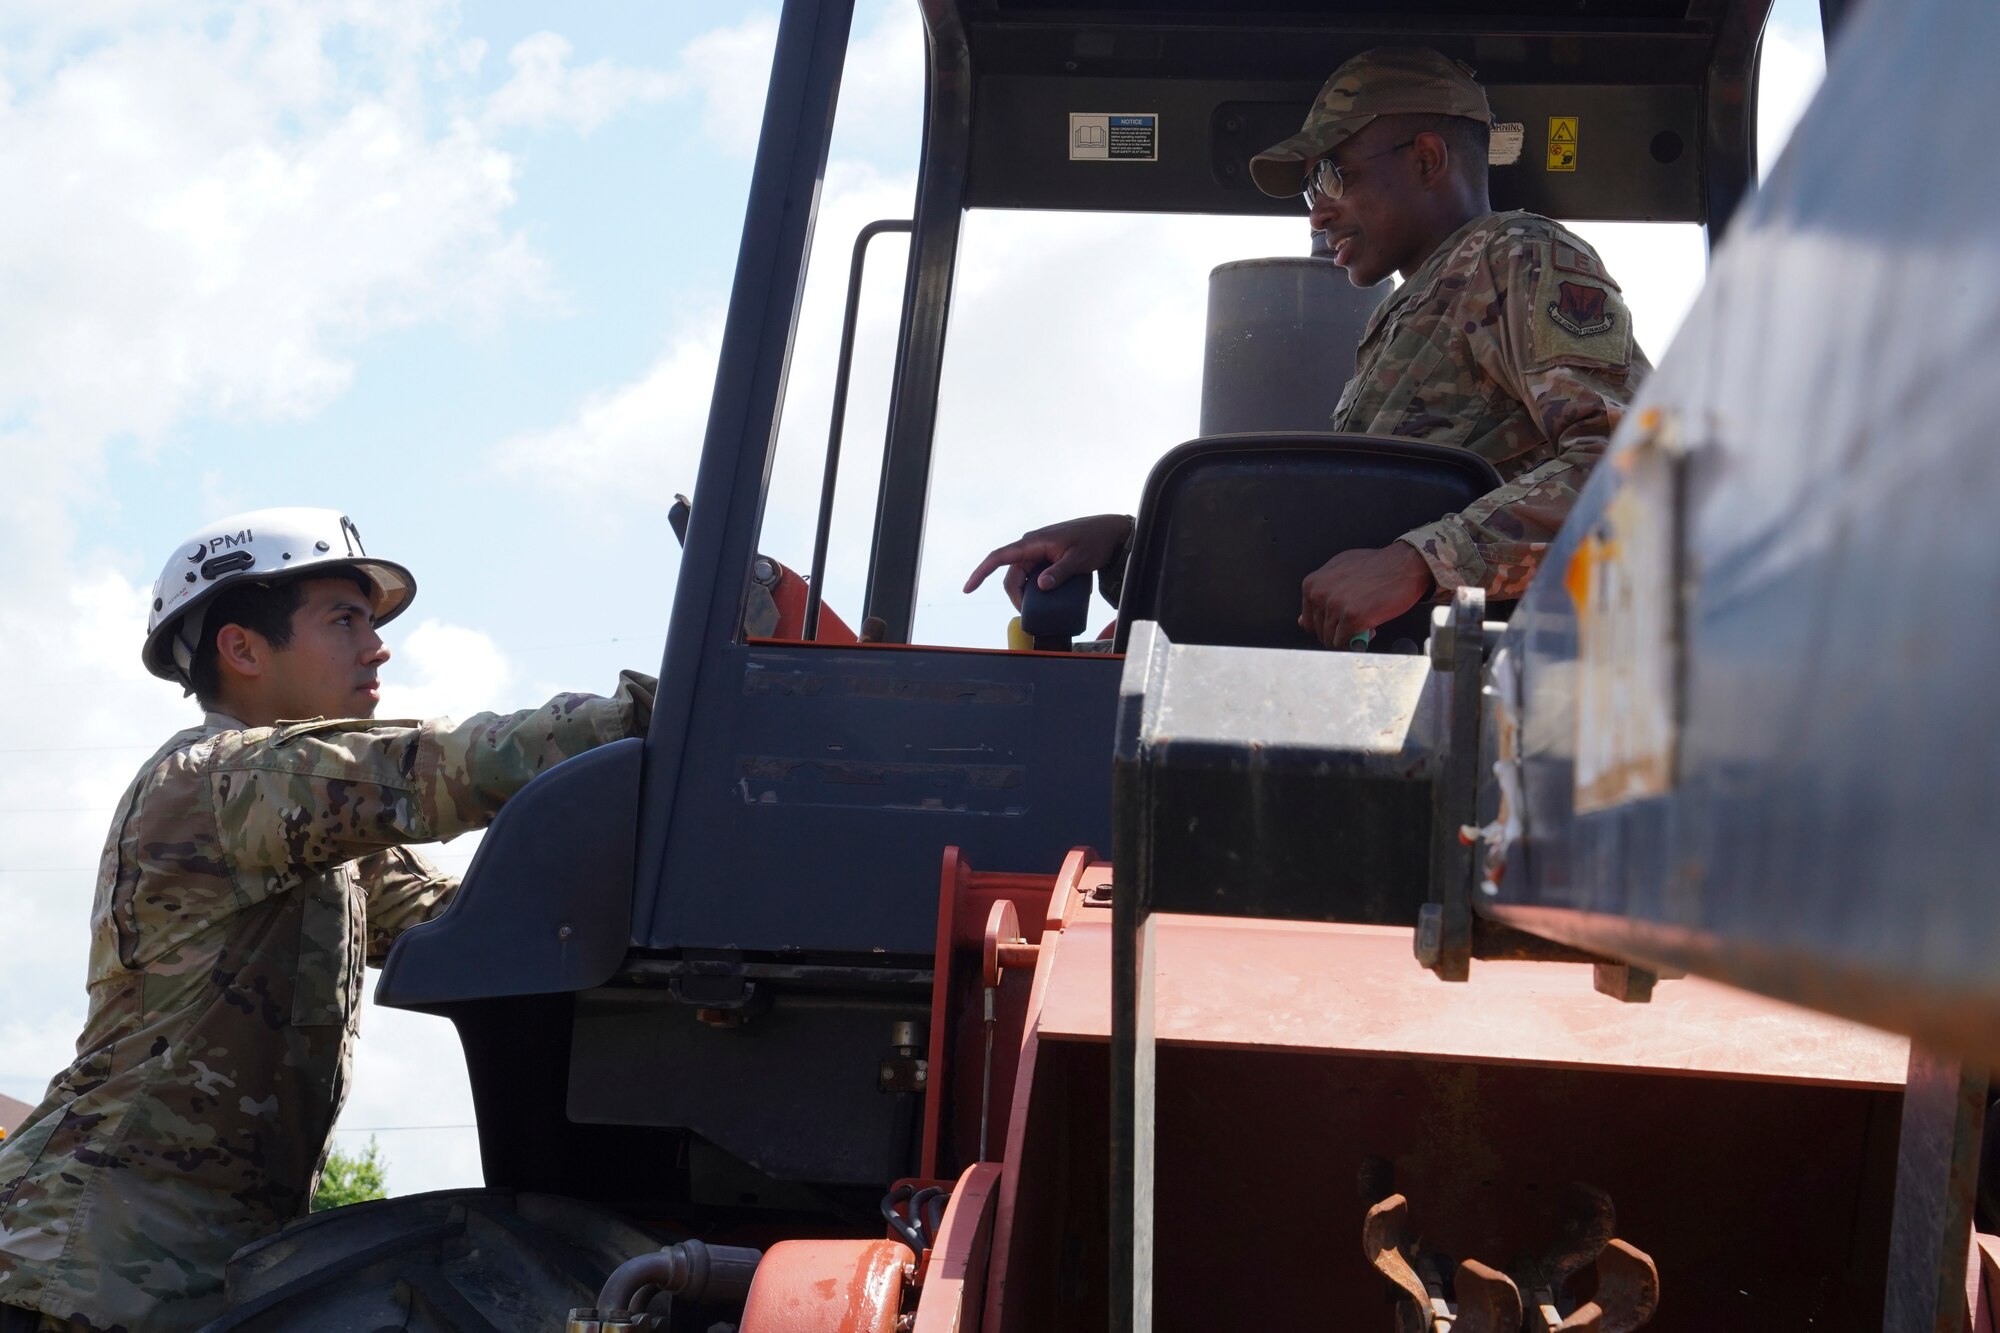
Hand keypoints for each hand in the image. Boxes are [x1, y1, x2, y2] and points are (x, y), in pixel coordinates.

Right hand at [963, 514, 1133, 610]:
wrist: (1110, 532)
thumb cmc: (1095, 541)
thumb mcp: (1078, 559)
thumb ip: (1060, 572)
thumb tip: (1040, 586)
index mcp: (1034, 542)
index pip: (999, 557)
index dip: (981, 573)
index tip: (969, 588)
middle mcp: (1032, 546)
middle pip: (1012, 575)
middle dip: (1016, 596)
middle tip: (1030, 614)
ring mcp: (1039, 551)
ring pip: (1023, 577)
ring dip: (1026, 594)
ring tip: (1041, 608)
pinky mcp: (1047, 557)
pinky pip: (1034, 575)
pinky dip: (1035, 589)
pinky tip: (1047, 598)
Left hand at [1299, 542, 1435, 648]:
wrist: (1404, 564)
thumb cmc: (1376, 566)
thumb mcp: (1339, 572)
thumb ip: (1320, 594)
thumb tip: (1301, 621)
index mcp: (1312, 583)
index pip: (1308, 621)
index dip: (1328, 625)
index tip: (1341, 622)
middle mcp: (1319, 594)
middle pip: (1320, 632)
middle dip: (1339, 632)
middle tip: (1358, 620)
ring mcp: (1335, 606)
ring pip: (1331, 640)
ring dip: (1349, 637)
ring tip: (1366, 621)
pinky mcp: (1353, 617)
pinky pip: (1345, 643)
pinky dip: (1357, 641)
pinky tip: (1370, 627)